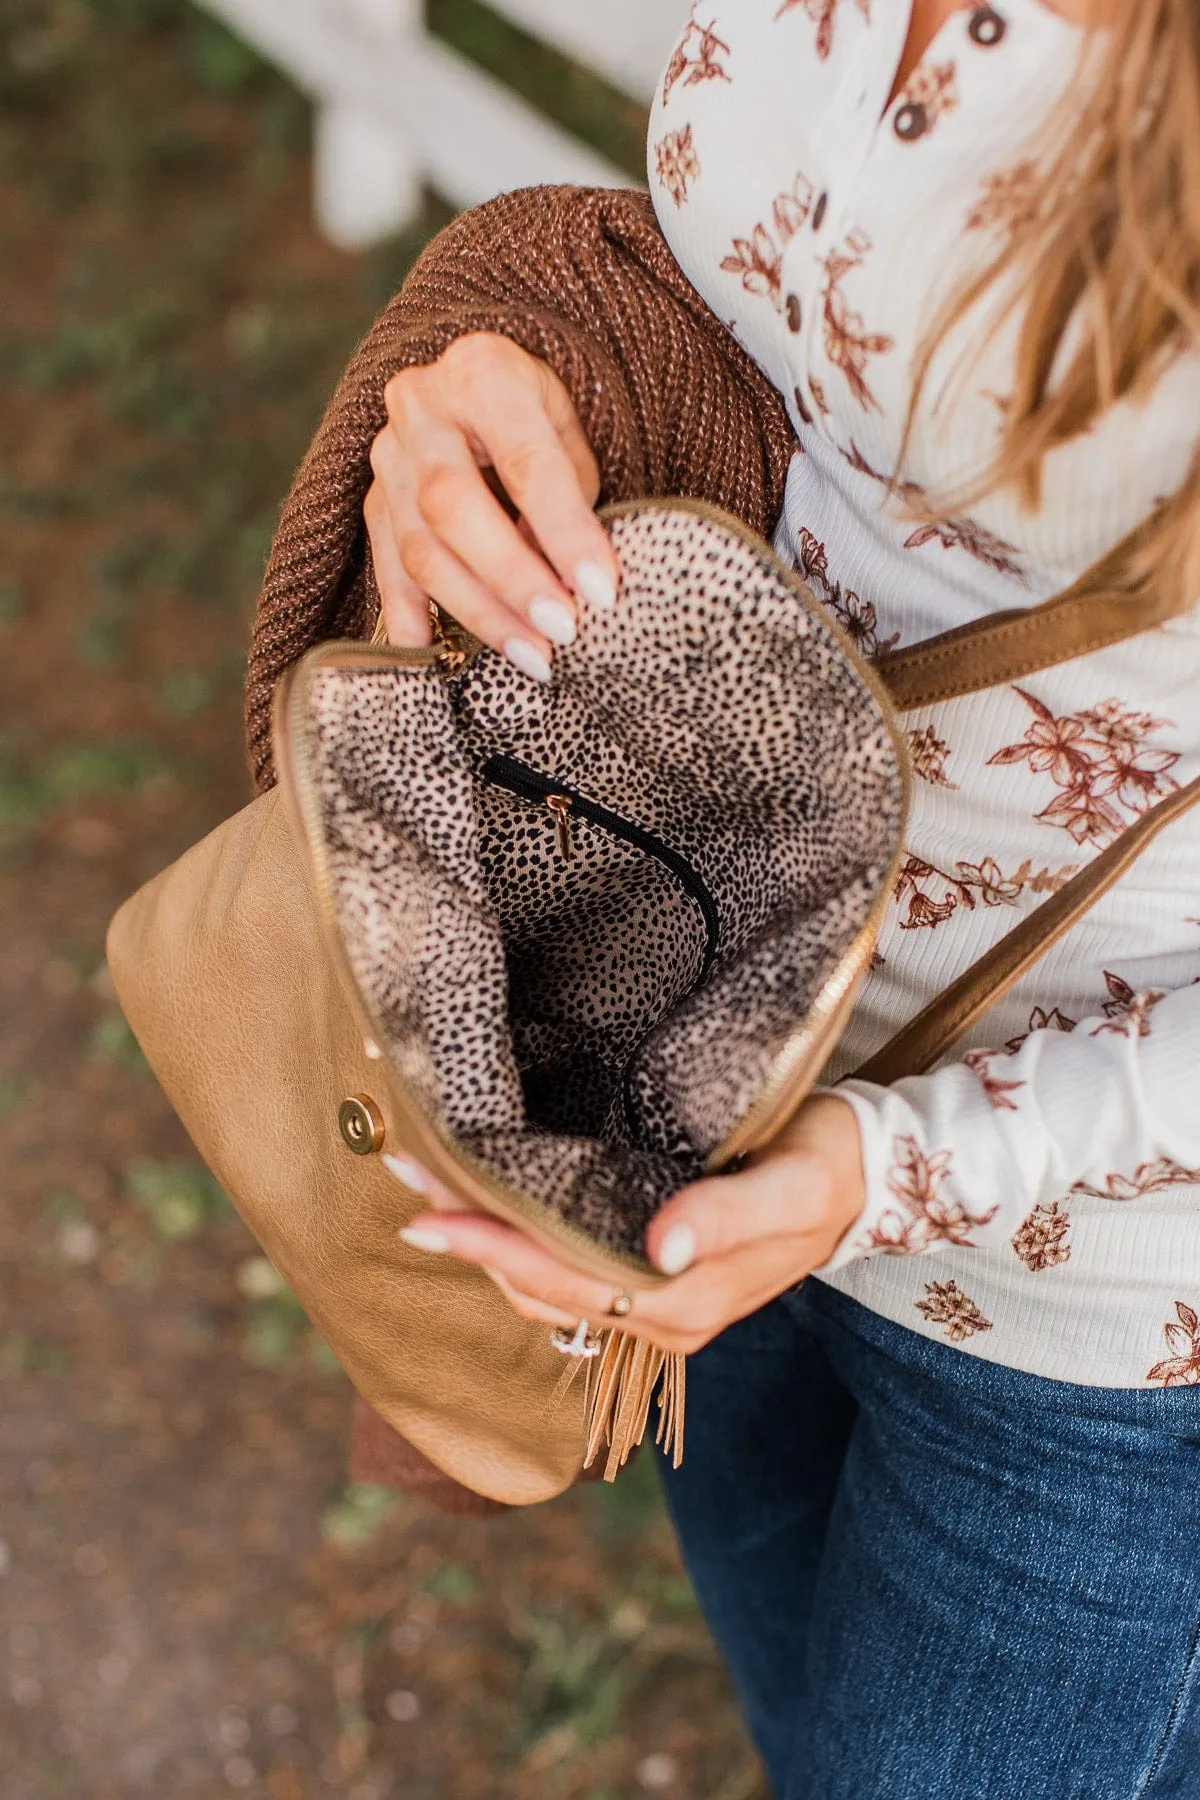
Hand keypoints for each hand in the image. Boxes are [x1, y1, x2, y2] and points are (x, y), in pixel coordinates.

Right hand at [365, 332, 620, 678]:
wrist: (476, 387)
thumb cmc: (539, 415)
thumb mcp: (570, 431)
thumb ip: (569, 498)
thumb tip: (568, 585)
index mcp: (484, 372)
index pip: (527, 463)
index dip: (565, 532)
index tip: (601, 591)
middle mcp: (421, 406)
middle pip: (453, 506)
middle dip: (512, 579)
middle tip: (561, 631)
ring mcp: (387, 455)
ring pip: (420, 548)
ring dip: (479, 613)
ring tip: (533, 657)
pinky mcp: (371, 500)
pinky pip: (387, 570)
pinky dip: (412, 621)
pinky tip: (439, 660)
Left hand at [386, 1095, 866, 1354]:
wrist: (865, 1176)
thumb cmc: (827, 1166)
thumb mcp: (789, 1185)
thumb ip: (727, 1218)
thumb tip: (661, 1248)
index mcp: (683, 1303)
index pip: (563, 1280)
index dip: (491, 1250)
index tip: (426, 1217)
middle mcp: (657, 1314)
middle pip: (536, 1287)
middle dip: (467, 1238)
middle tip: (401, 1174)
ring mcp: (651, 1301)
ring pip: (543, 1285)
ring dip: (484, 1240)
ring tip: (428, 1180)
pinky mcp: (650, 1276)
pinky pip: (565, 1271)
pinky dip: (517, 1241)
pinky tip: (489, 1203)